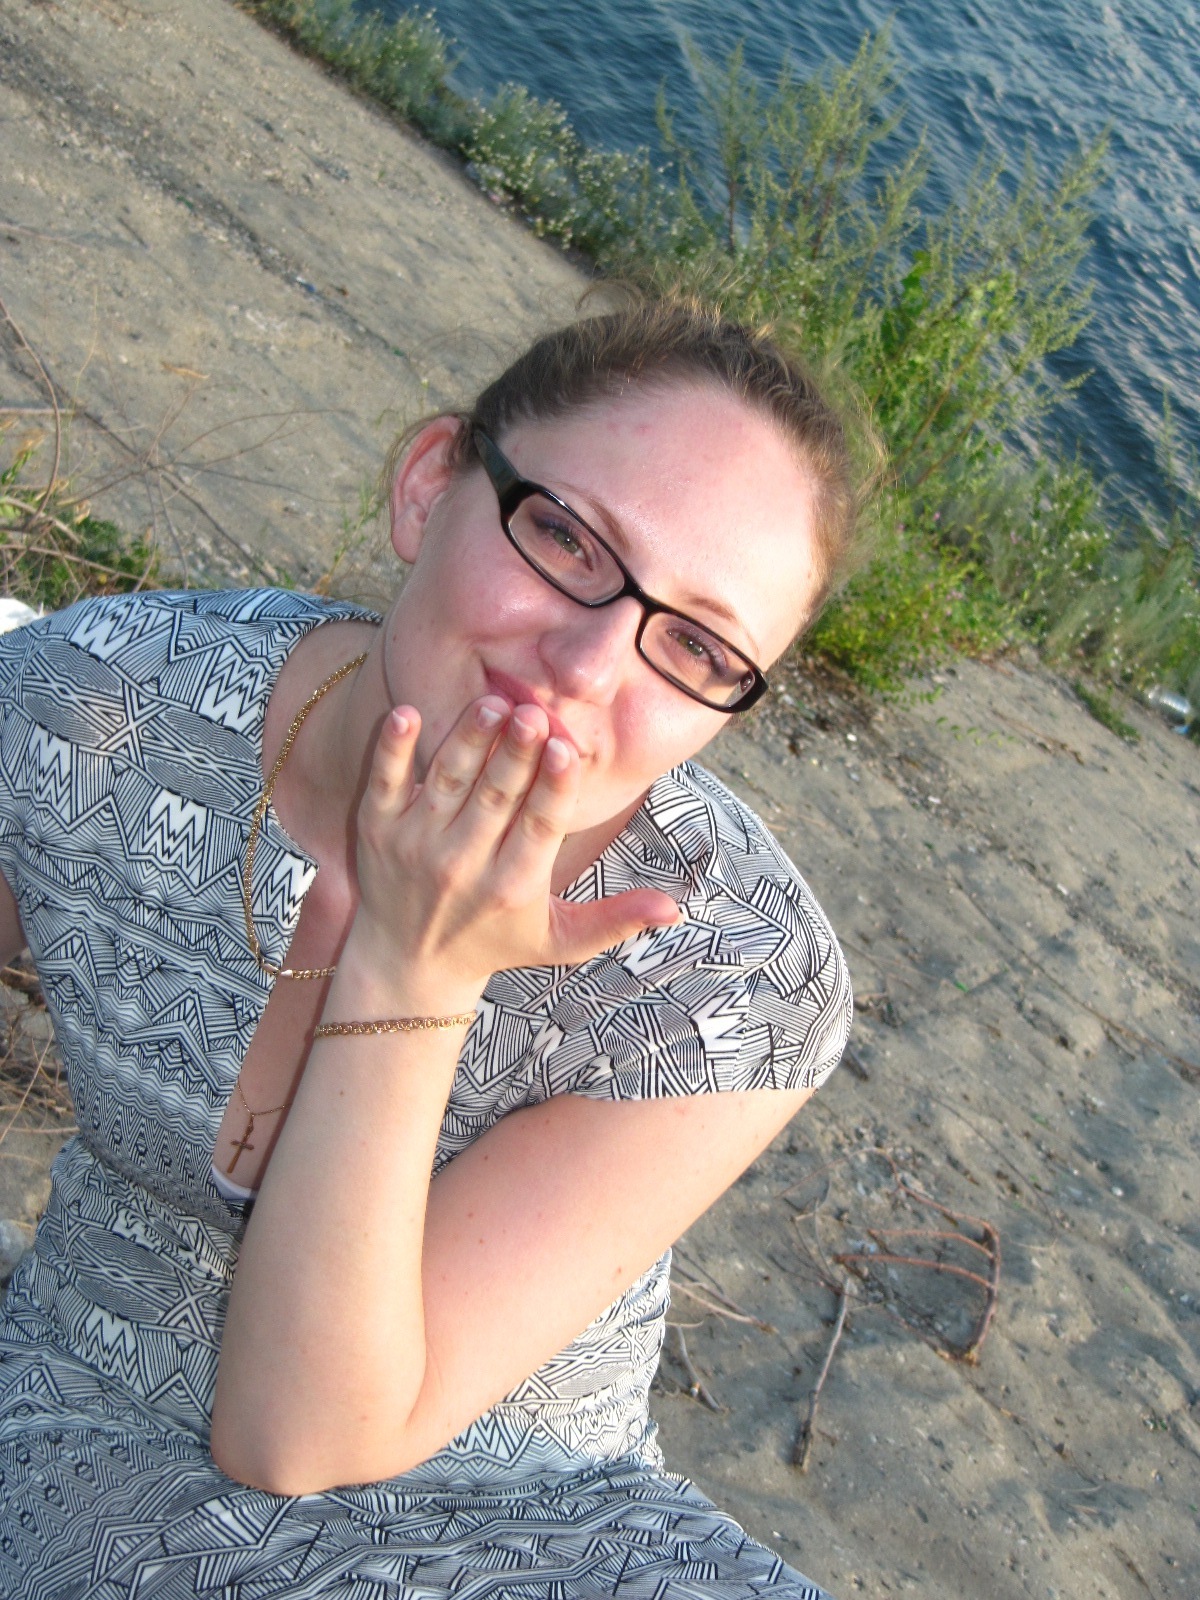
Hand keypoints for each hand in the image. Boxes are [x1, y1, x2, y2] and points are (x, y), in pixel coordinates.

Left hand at [342, 696, 679, 1004]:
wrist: (406, 963)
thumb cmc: (495, 942)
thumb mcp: (559, 941)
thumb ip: (615, 921)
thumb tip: (675, 909)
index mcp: (513, 887)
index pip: (539, 828)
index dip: (554, 788)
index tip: (569, 750)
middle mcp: (463, 866)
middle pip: (495, 798)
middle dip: (516, 754)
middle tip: (535, 711)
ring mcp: (415, 845)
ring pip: (448, 780)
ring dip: (469, 739)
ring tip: (495, 702)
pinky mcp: (376, 829)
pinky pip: (384, 781)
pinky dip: (393, 748)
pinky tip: (406, 711)